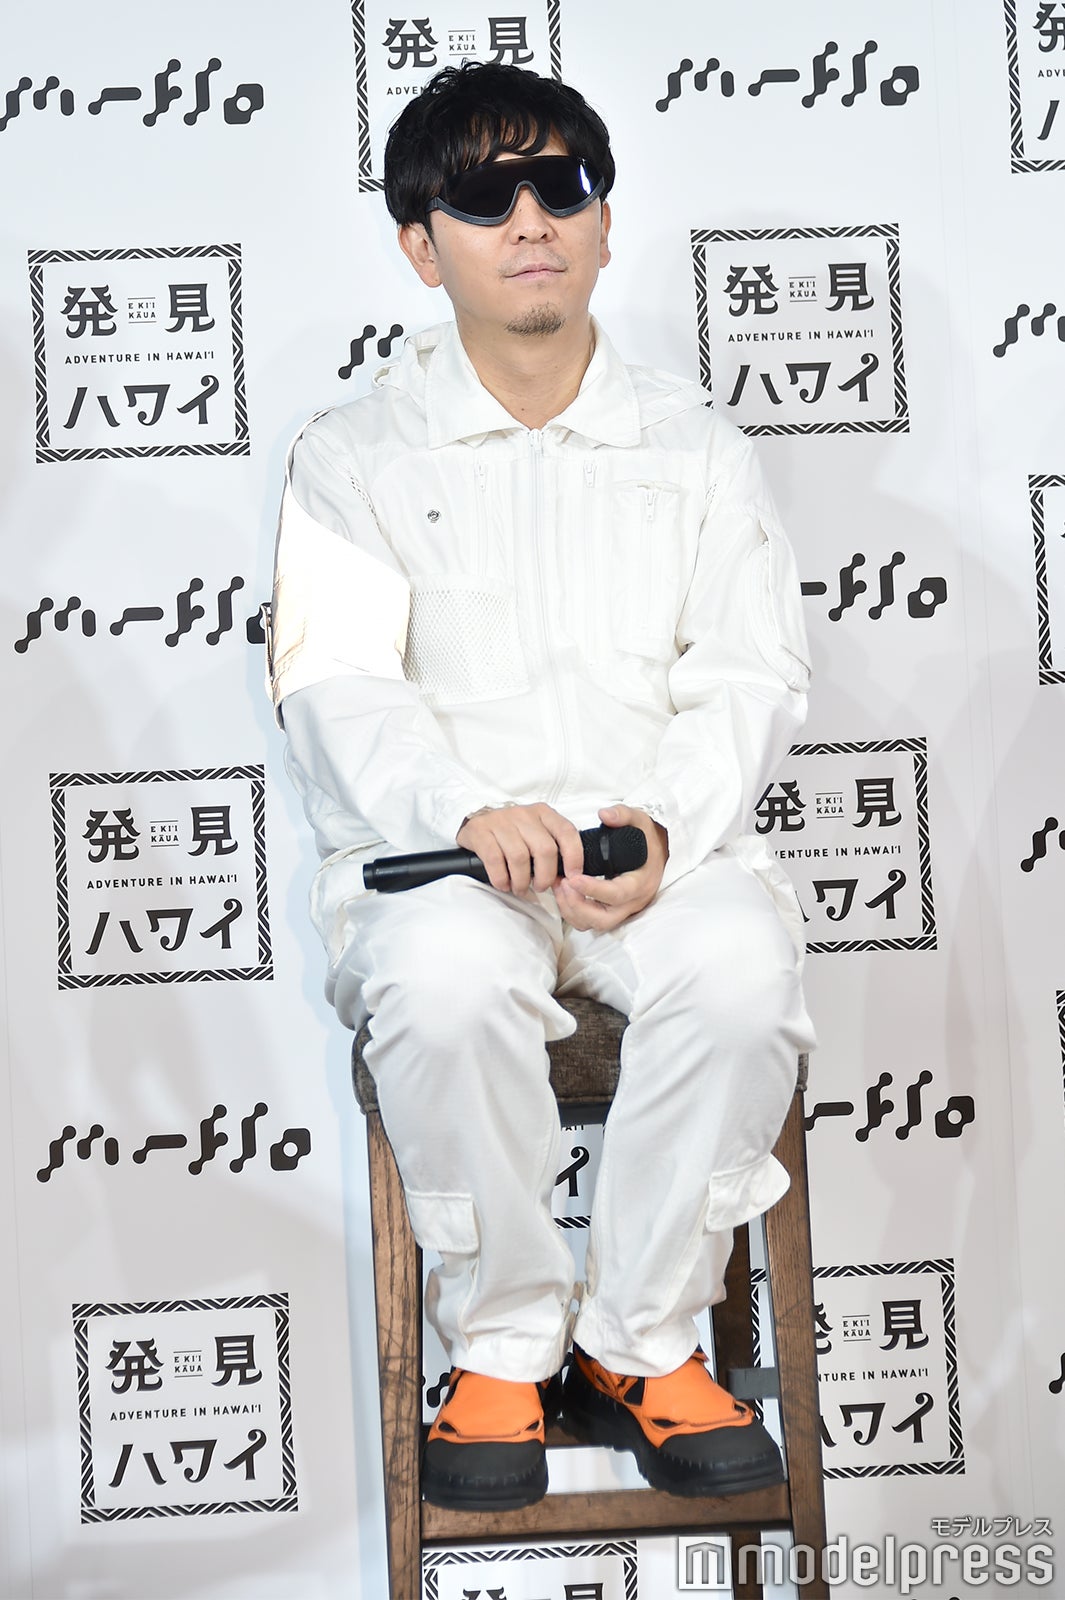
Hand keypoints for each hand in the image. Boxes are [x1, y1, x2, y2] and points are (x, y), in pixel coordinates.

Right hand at [456, 802, 584, 895]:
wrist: (478, 823)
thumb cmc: (512, 834)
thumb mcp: (536, 834)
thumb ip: (553, 851)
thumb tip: (569, 879)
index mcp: (543, 813)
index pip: (566, 832)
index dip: (574, 856)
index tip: (573, 876)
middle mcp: (524, 814)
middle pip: (545, 849)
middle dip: (545, 876)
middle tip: (541, 887)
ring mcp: (501, 821)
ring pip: (520, 857)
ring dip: (522, 881)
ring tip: (520, 888)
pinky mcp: (481, 831)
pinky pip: (495, 860)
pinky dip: (501, 878)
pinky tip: (504, 883)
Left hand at [554, 805, 667, 930]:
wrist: (658, 852)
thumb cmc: (646, 839)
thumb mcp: (639, 820)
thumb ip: (623, 815)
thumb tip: (605, 814)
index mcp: (640, 882)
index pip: (616, 894)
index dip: (593, 889)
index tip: (573, 878)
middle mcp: (633, 901)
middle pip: (603, 919)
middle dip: (578, 906)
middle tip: (562, 884)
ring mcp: (623, 910)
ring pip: (596, 924)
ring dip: (573, 911)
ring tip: (559, 886)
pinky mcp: (614, 912)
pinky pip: (592, 922)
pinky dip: (574, 913)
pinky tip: (564, 894)